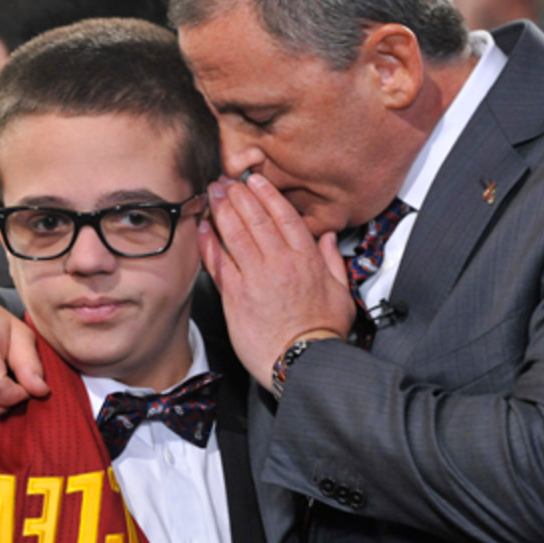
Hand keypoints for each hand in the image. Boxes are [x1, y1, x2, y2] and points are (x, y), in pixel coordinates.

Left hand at [199, 174, 354, 387]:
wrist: (302, 362)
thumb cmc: (321, 333)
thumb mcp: (341, 292)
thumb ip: (333, 261)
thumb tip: (327, 239)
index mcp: (306, 259)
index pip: (284, 216)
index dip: (267, 194)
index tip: (255, 180)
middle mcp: (279, 263)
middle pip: (255, 219)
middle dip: (238, 195)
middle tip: (226, 180)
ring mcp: (255, 278)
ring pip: (234, 235)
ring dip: (222, 210)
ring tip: (213, 193)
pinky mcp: (236, 295)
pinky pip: (218, 262)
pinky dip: (209, 243)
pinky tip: (203, 228)